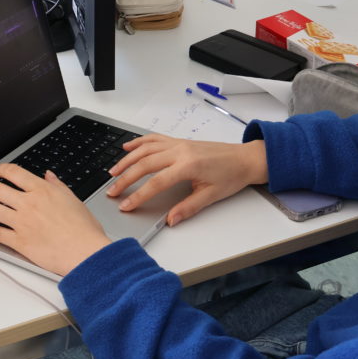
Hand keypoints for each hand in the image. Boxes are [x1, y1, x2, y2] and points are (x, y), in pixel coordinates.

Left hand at [0, 163, 112, 275]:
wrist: (85, 253)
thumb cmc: (84, 230)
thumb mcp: (74, 200)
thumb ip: (58, 186)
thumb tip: (49, 176)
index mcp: (42, 191)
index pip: (14, 173)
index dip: (2, 170)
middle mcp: (28, 204)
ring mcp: (21, 223)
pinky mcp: (19, 242)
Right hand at [106, 135, 267, 225]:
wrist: (245, 158)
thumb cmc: (231, 175)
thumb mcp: (211, 196)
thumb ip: (188, 207)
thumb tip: (170, 219)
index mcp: (188, 165)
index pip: (156, 182)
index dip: (138, 195)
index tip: (126, 205)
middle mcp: (180, 151)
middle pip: (144, 164)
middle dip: (125, 178)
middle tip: (112, 191)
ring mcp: (178, 144)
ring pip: (145, 149)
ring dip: (127, 160)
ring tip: (113, 172)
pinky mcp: (179, 141)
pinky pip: (154, 139)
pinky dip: (139, 142)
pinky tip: (127, 147)